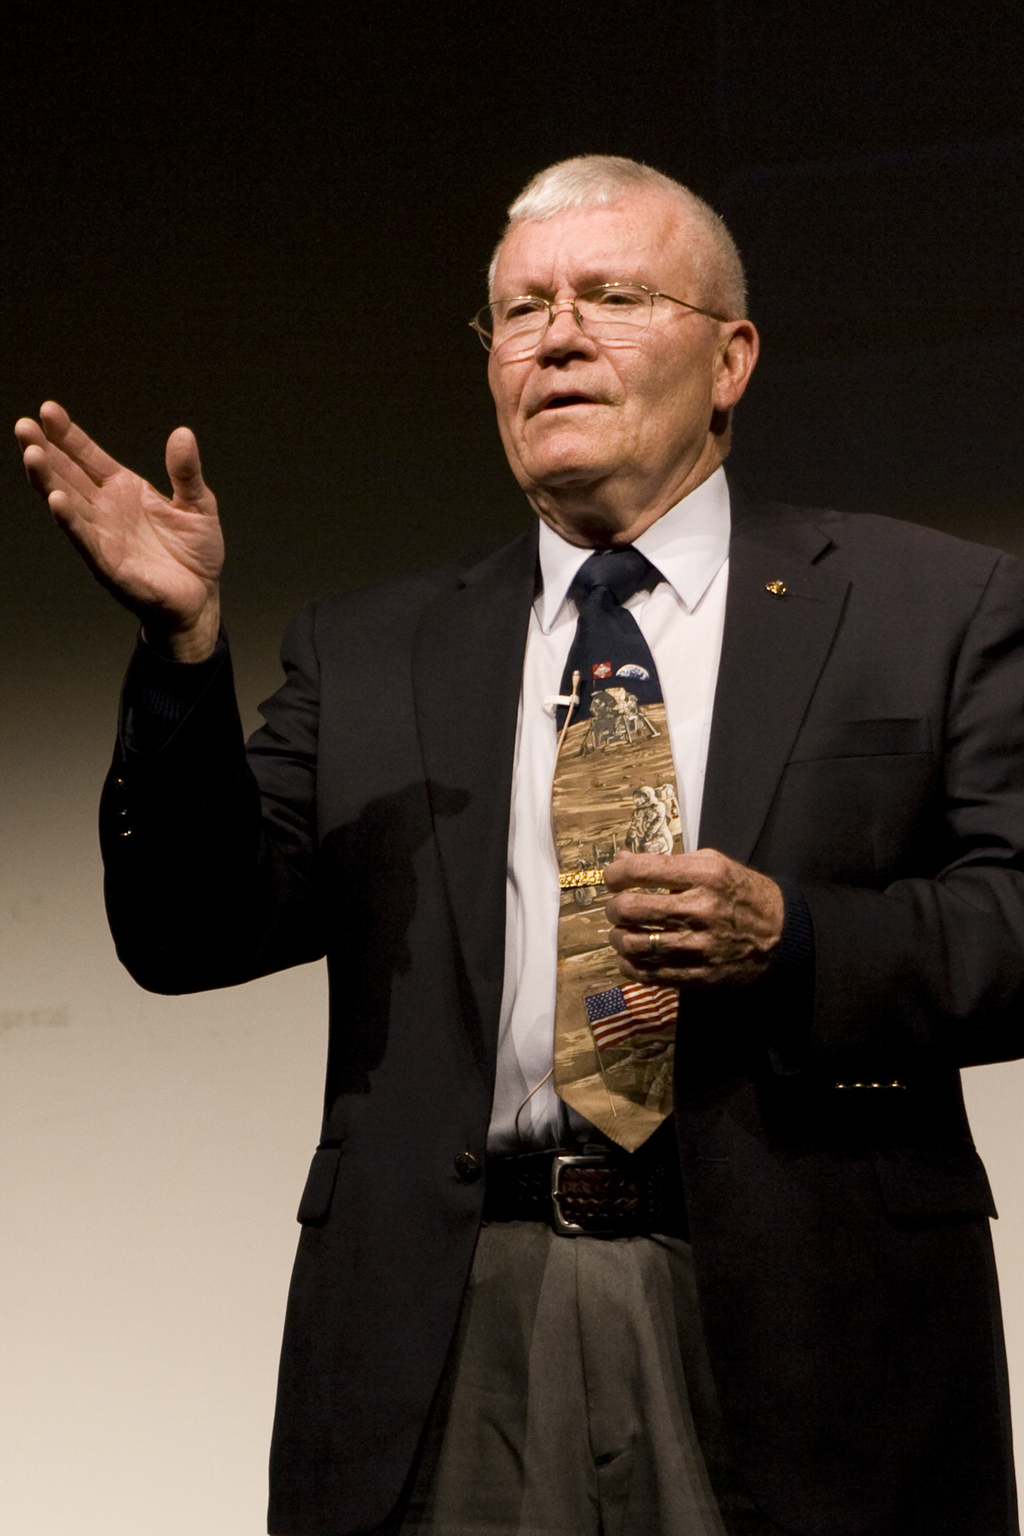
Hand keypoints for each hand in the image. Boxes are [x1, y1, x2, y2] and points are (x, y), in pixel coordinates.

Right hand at [14, 401, 222, 661]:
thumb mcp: (198, 504)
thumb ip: (186, 472)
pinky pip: (85, 539)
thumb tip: (183, 433)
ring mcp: (102, 535)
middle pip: (67, 474)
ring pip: (67, 503)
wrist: (200, 598)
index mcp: (123, 489)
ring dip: (48, 480)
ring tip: (32, 455)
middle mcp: (105, 509)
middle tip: (24, 426)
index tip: (48, 410)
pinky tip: (55, 500)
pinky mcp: (107, 563)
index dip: (68, 435)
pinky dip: (70, 520)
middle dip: (44, 450)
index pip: (88, 456)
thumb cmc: (195, 553)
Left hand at [604, 849, 783, 989]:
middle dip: (613, 907)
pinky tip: (631, 956)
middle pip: (629, 909)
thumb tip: (622, 860)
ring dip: (617, 937)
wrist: (780, 934)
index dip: (615, 874)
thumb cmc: (741, 893)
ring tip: (622, 932)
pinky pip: (647, 973)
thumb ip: (667, 862)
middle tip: (617, 907)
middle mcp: (700, 910)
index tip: (613, 879)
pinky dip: (629, 965)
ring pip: (632, 944)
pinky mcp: (697, 974)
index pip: (640, 870)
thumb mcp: (712, 864)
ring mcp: (698, 946)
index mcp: (704, 875)